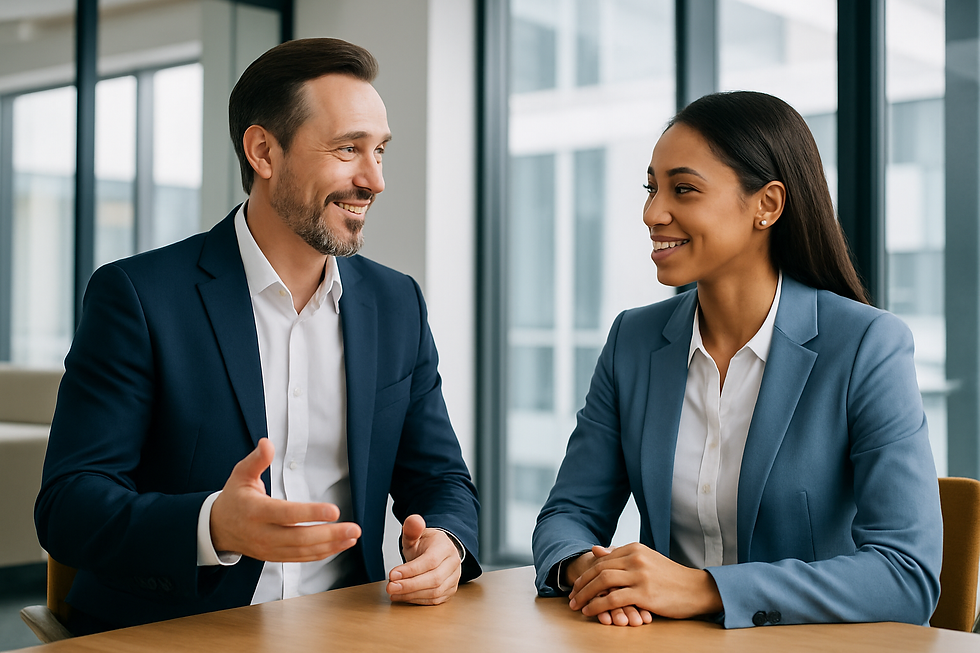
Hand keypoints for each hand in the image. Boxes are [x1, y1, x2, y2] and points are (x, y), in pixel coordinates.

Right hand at [210, 438, 360, 561]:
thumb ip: (256, 460)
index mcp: (255, 511)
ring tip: (352, 536)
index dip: (311, 513)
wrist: (218, 528)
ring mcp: (269, 548)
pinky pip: (301, 558)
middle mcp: (262, 533)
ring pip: (302, 551)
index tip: (334, 510)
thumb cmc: (234, 498)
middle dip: (329, 534)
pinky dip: (322, 554)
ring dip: (330, 545)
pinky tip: (339, 545)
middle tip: (353, 528)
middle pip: (299, 538)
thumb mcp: (240, 474)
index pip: (286, 514)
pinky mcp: (275, 556)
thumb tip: (267, 443)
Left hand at [385, 514, 461, 604]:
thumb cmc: (426, 545)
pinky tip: (404, 597)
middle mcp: (453, 563)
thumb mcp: (416, 535)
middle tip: (390, 587)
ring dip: (412, 595)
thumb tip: (414, 521)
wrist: (439, 552)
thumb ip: (412, 528)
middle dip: (409, 585)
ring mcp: (454, 578)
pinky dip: (418, 600)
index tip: (392, 574)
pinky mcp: (450, 590)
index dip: (411, 570)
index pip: (430, 561)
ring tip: (394, 593)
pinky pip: (435, 600)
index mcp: (445, 547)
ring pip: (435, 592)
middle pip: (434, 579)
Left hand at [567, 543, 721, 620]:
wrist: (696, 589)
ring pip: (602, 582)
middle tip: (571, 596)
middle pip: (599, 569)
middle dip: (582, 583)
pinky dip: (598, 605)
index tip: (577, 585)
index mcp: (635, 548)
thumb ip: (621, 555)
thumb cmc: (671, 577)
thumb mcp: (646, 560)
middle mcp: (636, 558)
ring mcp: (640, 575)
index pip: (602, 559)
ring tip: (576, 605)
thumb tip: (596, 549)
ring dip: (585, 594)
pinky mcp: (644, 593)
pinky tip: (590, 611)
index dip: (587, 573)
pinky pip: (613, 598)